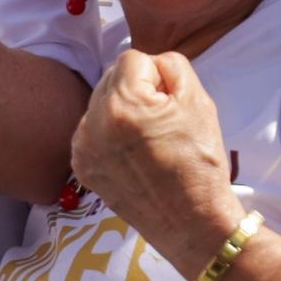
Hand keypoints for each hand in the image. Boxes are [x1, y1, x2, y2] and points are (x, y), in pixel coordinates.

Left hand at [70, 50, 238, 261]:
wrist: (189, 222)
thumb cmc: (199, 161)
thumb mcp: (199, 100)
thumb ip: (171, 65)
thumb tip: (150, 64)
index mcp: (123, 104)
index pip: (133, 59)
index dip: (158, 77)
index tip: (170, 104)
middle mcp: (94, 124)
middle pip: (111, 78)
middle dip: (136, 90)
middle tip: (161, 122)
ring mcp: (83, 147)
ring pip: (99, 103)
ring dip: (120, 110)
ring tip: (145, 139)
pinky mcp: (81, 166)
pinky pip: (91, 130)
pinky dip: (108, 133)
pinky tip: (131, 153)